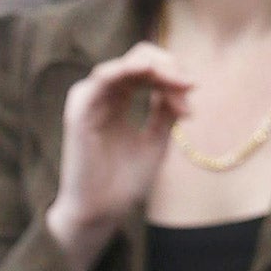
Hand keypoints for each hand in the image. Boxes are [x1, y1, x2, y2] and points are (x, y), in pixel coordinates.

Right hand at [46, 41, 193, 270]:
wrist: (102, 210)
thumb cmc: (125, 181)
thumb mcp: (157, 138)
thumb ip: (166, 109)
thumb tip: (183, 83)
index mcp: (118, 102)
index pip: (147, 70)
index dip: (174, 77)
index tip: (190, 108)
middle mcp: (102, 98)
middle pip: (139, 60)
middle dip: (170, 68)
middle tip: (190, 88)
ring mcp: (89, 103)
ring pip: (124, 64)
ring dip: (156, 68)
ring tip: (179, 86)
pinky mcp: (80, 112)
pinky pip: (103, 78)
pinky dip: (127, 71)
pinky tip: (148, 73)